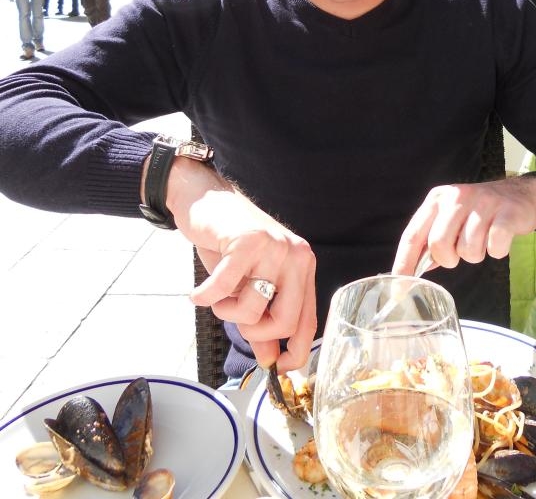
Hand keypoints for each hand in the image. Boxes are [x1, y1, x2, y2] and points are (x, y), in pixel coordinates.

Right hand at [163, 157, 316, 372]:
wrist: (208, 200)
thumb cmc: (230, 245)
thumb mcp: (250, 284)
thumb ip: (262, 321)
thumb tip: (270, 361)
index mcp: (303, 268)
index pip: (307, 321)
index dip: (294, 352)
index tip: (277, 368)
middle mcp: (296, 256)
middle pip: (283, 322)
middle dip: (252, 331)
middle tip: (232, 315)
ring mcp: (274, 247)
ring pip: (251, 309)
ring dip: (225, 310)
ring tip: (217, 293)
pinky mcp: (247, 242)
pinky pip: (224, 289)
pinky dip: (205, 297)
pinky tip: (197, 293)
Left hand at [392, 175, 535, 276]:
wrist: (521, 195)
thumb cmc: (479, 213)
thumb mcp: (451, 218)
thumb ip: (431, 240)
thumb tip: (412, 271)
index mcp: (437, 199)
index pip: (412, 235)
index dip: (404, 263)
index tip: (399, 289)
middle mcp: (456, 196)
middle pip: (438, 245)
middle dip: (449, 259)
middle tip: (460, 252)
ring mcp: (482, 203)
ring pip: (468, 250)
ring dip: (476, 254)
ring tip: (483, 240)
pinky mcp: (506, 213)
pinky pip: (494, 248)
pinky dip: (497, 251)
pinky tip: (498, 239)